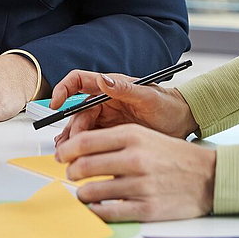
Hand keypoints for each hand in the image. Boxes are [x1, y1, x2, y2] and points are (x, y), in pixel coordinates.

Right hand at [50, 69, 197, 148]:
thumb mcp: (149, 96)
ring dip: (72, 140)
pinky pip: (92, 140)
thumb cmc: (168, 105)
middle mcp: (104, 101)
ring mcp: (106, 118)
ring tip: (66, 155)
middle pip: (76, 112)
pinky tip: (78, 158)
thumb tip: (103, 79)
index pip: (78, 81)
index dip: (63, 89)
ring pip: (81, 128)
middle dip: (69, 128)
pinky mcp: (111, 134)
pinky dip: (82, 149)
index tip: (55, 104)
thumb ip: (125, 89)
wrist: (183, 122)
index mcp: (110, 87)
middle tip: (68, 147)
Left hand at [54, 123, 214, 221]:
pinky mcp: (146, 208)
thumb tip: (80, 149)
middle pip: (84, 166)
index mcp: (132, 136)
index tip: (61, 155)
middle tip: (70, 174)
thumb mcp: (145, 136)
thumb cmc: (173, 156)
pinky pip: (109, 212)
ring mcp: (141, 185)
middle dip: (70, 172)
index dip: (67, 150)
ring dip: (81, 194)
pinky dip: (96, 211)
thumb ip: (114, 140)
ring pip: (92, 191)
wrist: (208, 176)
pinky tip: (95, 207)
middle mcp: (135, 158)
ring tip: (84, 193)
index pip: (86, 142)